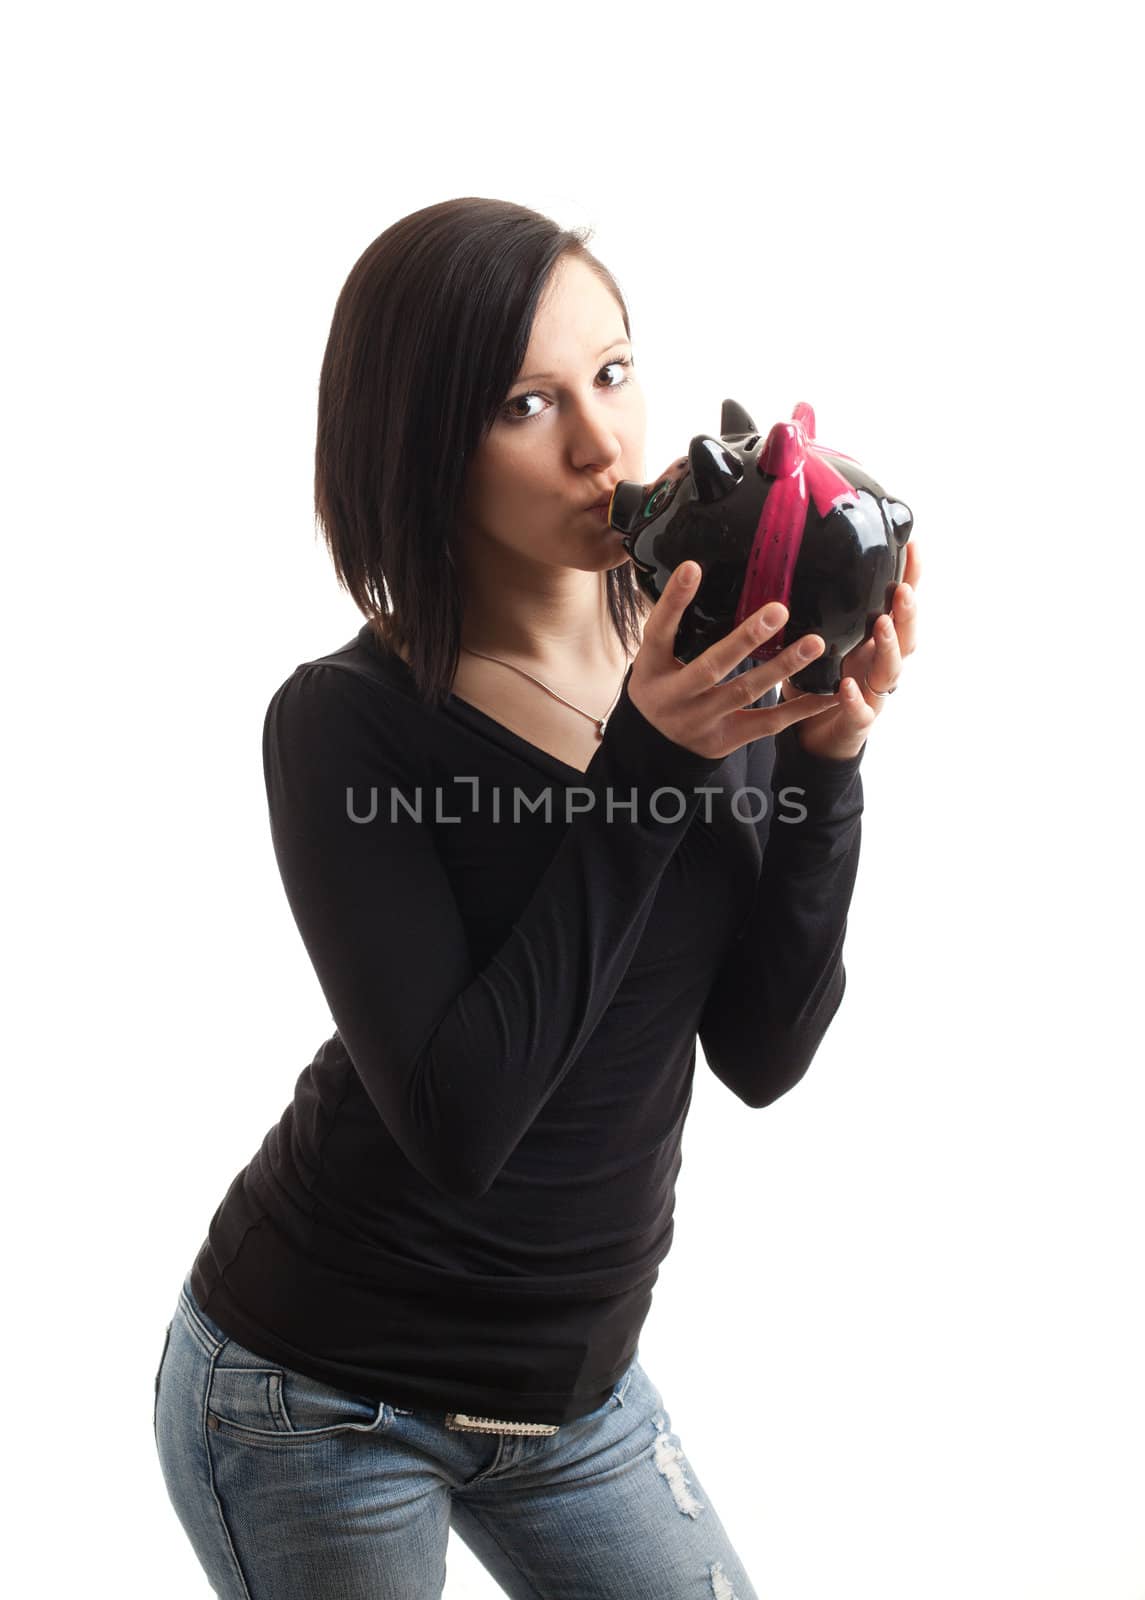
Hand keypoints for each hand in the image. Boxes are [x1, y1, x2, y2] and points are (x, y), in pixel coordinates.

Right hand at [626, 560, 842, 759]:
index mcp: (651, 668)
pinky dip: (800, 708)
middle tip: (778, 610)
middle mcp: (674, 696)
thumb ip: (673, 629)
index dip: (674, 601)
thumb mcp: (652, 660)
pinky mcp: (725, 739)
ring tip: (814, 644)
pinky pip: (768, 724)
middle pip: (711, 666)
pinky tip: (827, 692)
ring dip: (783, 667)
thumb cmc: (660, 687)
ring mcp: (701, 720)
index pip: (659, 631)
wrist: (654, 747)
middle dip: (746, 639)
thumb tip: (693, 571)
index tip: (692, 567)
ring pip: (745, 691)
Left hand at [778, 541, 920, 761]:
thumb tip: (799, 567)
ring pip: (891, 670)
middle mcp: (880, 665)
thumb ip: (820, 612)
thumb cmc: (821, 684)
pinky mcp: (857, 722)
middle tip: (901, 590)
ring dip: (888, 646)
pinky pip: (861, 711)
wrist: (815, 740)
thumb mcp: (821, 642)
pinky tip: (845, 686)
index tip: (913, 546)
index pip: (898, 607)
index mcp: (874, 642)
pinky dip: (854, 698)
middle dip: (907, 612)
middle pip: (906, 636)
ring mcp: (872, 694)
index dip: (910, 578)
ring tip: (880, 624)